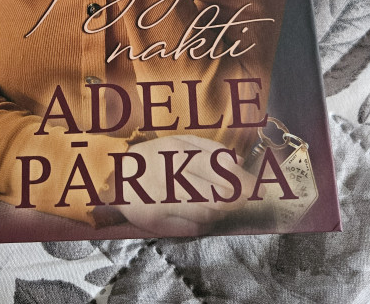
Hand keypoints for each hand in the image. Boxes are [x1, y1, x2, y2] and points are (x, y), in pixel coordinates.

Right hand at [109, 135, 257, 235]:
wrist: (114, 176)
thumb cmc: (152, 157)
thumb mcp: (177, 143)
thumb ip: (209, 149)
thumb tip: (238, 160)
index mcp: (177, 153)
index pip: (219, 169)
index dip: (241, 180)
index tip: (255, 185)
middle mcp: (170, 176)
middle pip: (217, 195)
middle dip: (236, 198)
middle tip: (244, 198)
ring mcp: (163, 201)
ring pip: (208, 213)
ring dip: (220, 211)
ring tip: (219, 203)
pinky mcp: (157, 221)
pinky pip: (193, 227)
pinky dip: (204, 222)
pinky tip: (201, 214)